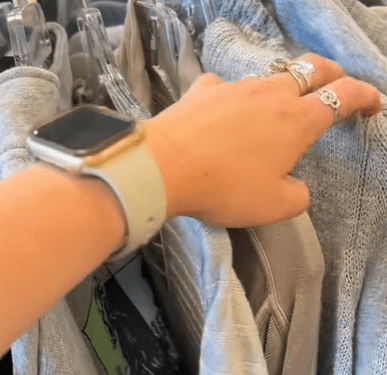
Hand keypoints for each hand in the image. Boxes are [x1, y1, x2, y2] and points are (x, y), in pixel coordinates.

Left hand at [144, 53, 380, 226]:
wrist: (165, 168)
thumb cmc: (225, 187)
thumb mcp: (274, 206)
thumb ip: (296, 196)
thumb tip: (294, 186)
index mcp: (295, 120)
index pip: (344, 95)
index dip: (365, 96)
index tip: (372, 105)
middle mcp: (268, 95)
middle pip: (310, 70)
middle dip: (330, 75)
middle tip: (335, 88)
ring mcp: (233, 88)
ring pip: (268, 78)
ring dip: (280, 90)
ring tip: (273, 111)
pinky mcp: (202, 91)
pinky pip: (224, 88)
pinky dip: (232, 98)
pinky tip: (223, 113)